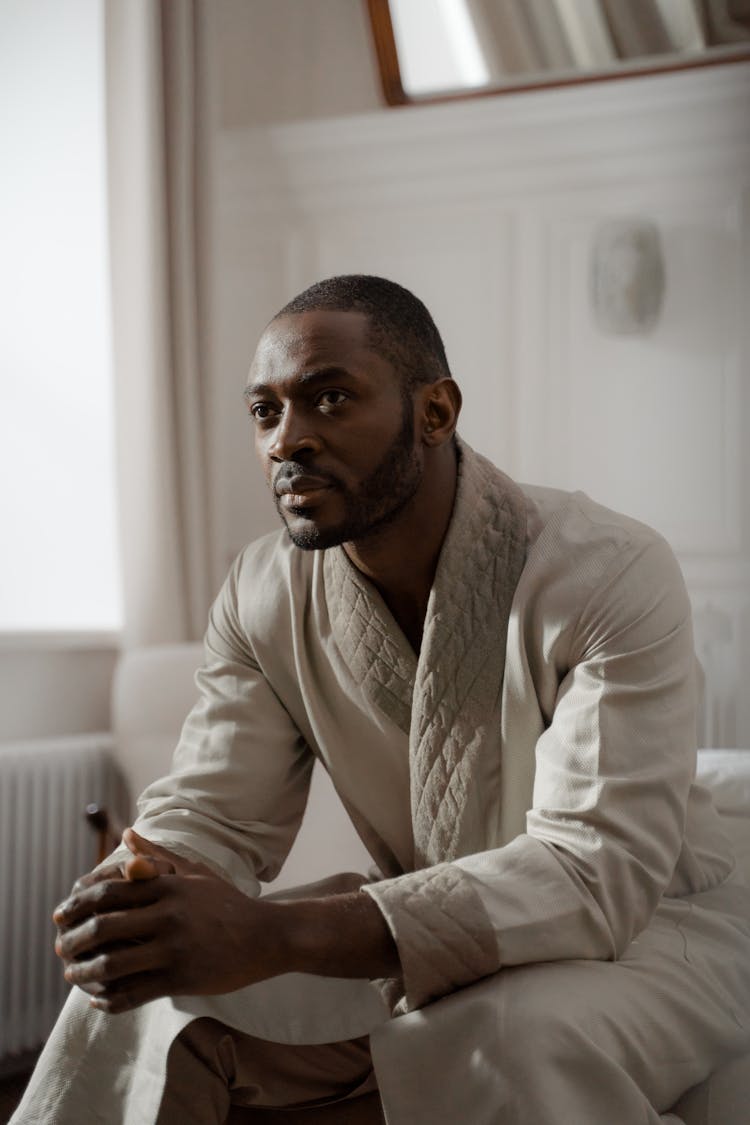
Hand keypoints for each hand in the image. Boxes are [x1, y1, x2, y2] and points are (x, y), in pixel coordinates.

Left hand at [53, 829, 284, 1013]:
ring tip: (73, 975)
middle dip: (73, 939)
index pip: (109, 891)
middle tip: (60, 947)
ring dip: (85, 973)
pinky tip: (100, 1000)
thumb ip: (156, 856)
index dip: (78, 903)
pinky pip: (134, 993)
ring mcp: (175, 948)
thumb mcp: (194, 873)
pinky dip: (110, 999)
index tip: (61, 915)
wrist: (267, 935)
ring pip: (113, 963)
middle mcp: (168, 914)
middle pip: (104, 926)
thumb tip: (126, 834)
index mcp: (168, 886)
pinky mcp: (182, 978)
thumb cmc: (228, 902)